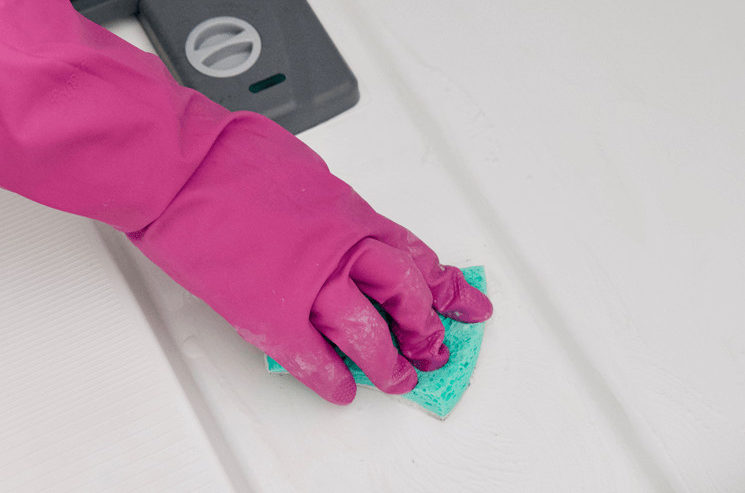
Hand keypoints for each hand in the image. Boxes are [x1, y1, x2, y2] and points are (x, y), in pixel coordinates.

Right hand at [129, 112, 492, 403]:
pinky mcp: (270, 313)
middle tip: (436, 349)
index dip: (445, 287)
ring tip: (400, 380)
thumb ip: (331, 207)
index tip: (466, 304)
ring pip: (368, 332)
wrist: (182, 167)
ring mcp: (309, 284)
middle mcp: (341, 250)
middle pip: (404, 297)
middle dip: (425, 329)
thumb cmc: (233, 155)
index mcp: (351, 213)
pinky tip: (343, 391)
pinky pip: (313, 357)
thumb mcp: (305, 173)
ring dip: (389, 363)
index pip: (415, 258)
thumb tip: (343, 225)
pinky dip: (331, 378)